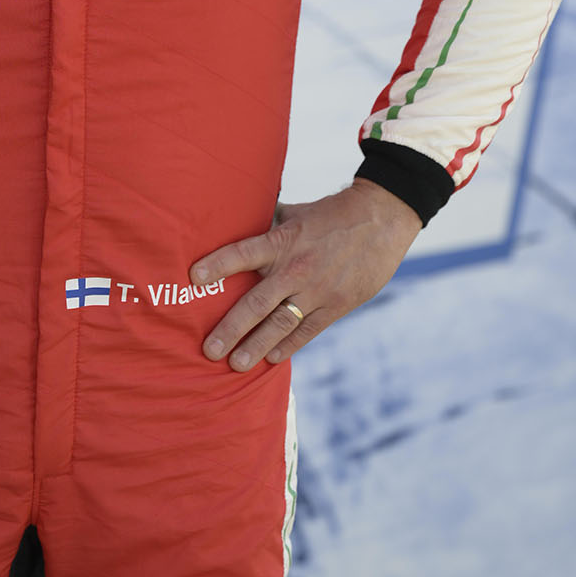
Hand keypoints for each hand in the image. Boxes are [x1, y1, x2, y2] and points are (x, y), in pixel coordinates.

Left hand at [190, 180, 420, 372]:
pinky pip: (307, 331)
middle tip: (209, 350)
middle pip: (257, 302)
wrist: (382, 220)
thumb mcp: (296, 212)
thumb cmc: (332, 214)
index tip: (193, 278)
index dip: (218, 265)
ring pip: (280, 324)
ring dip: (256, 347)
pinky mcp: (336, 306)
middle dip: (230, 328)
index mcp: (283, 241)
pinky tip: (271, 359)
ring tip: (235, 364)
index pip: (243, 253)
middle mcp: (296, 268)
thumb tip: (237, 218)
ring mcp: (317, 290)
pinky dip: (288, 346)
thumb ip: (268, 223)